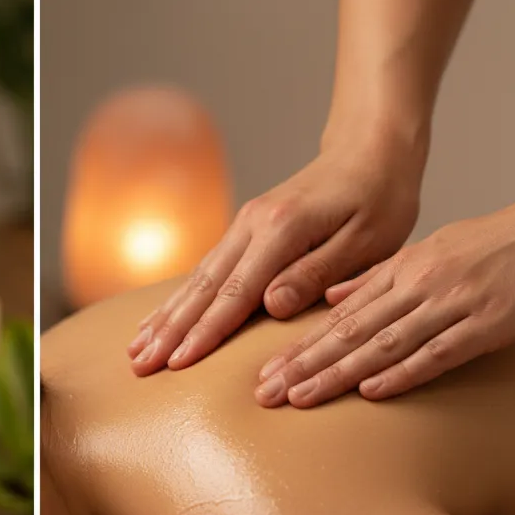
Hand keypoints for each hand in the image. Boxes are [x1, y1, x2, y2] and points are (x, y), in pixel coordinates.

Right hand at [128, 141, 422, 374]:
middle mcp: (252, 223)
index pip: (236, 290)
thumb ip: (316, 274)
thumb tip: (271, 306)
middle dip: (169, 329)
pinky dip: (179, 298)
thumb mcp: (367, 241)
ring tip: (136, 348)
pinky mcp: (244, 229)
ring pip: (196, 277)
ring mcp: (243, 224)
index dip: (206, 331)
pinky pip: (205, 268)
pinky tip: (161, 318)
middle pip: (203, 285)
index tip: (179, 362)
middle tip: (139, 364)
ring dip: (165, 315)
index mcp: (282, 228)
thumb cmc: (379, 199)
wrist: (368, 151)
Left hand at [256, 192, 514, 407]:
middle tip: (265, 392)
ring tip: (300, 396)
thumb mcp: (423, 252)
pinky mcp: (485, 324)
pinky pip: (437, 352)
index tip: (266, 371)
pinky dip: (402, 373)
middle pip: (348, 332)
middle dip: (303, 364)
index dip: (299, 345)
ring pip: (382, 343)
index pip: (337, 316)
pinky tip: (371, 392)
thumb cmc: (485, 246)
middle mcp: (415, 286)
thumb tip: (329, 299)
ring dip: (337, 373)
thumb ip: (375, 278)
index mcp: (399, 270)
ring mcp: (449, 304)